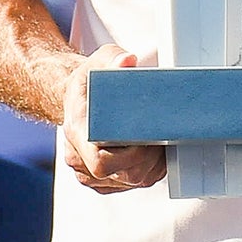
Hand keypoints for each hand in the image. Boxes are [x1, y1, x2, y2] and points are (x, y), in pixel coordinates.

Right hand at [61, 45, 166, 192]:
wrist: (76, 98)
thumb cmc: (89, 81)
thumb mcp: (99, 61)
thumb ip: (113, 58)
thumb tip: (128, 61)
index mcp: (77, 131)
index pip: (101, 161)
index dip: (130, 154)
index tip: (146, 136)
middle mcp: (79, 158)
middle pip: (124, 174)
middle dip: (150, 157)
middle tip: (165, 135)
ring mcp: (89, 174)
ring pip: (131, 181)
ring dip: (153, 165)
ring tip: (162, 141)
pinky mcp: (103, 181)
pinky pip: (131, 183)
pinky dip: (148, 170)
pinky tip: (155, 152)